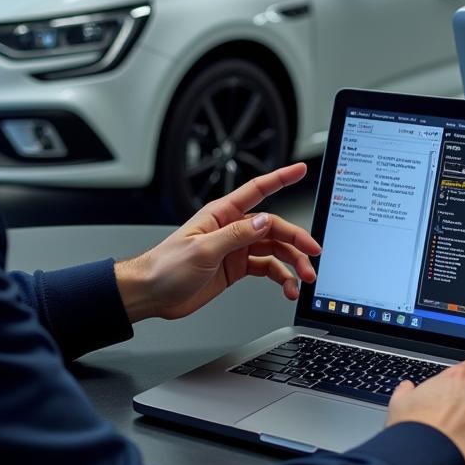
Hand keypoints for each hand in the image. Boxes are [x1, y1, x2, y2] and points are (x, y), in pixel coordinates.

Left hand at [114, 163, 320, 321]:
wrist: (152, 294)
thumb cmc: (166, 267)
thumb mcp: (202, 249)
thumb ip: (235, 235)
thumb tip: (263, 221)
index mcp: (221, 215)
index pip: (257, 191)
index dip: (280, 178)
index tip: (300, 170)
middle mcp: (231, 229)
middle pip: (274, 227)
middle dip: (296, 240)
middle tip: (312, 254)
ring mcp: (235, 249)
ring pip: (274, 250)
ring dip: (291, 263)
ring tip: (303, 278)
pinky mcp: (237, 268)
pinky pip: (267, 269)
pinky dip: (280, 278)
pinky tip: (286, 287)